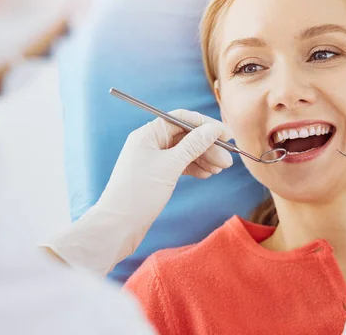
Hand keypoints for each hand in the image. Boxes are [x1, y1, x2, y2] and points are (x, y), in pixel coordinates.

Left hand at [42, 110, 232, 275]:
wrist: (117, 227)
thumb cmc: (139, 194)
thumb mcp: (170, 166)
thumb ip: (193, 145)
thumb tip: (212, 129)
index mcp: (148, 134)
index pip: (182, 119)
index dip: (206, 124)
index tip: (226, 135)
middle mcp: (150, 143)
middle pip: (185, 136)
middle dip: (208, 146)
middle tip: (228, 161)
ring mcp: (153, 159)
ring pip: (185, 152)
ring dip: (204, 158)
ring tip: (220, 169)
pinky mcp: (156, 175)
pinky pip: (180, 165)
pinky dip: (194, 168)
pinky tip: (207, 174)